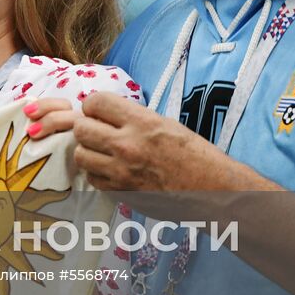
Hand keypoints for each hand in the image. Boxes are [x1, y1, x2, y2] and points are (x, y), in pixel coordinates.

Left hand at [25, 92, 221, 191]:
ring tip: (102, 151)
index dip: (94, 105)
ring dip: (88, 151)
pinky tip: (110, 170)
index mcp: (142, 122)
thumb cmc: (196, 155)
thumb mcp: (165, 124)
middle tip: (98, 130)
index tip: (99, 111)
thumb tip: (106, 114)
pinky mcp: (122, 192)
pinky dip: (97, 174)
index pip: (96, 102)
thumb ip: (133, 118)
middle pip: (81, 129)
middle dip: (87, 126)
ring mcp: (122, 172)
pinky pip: (92, 179)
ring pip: (80, 155)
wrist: (214, 190)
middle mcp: (128, 145)